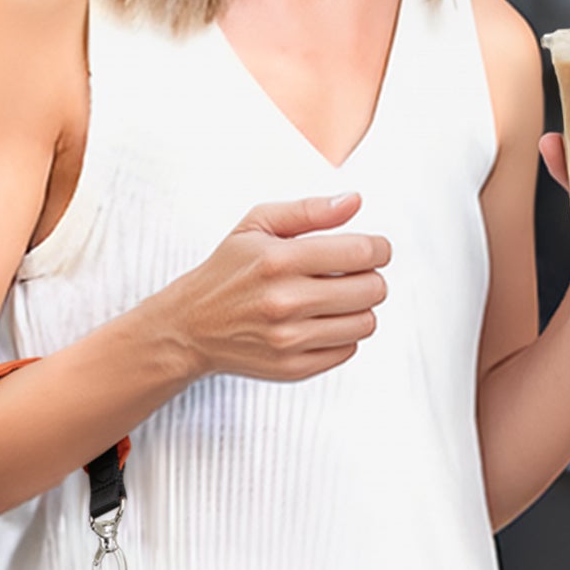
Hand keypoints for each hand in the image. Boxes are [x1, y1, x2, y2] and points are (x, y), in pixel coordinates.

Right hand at [164, 192, 390, 380]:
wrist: (189, 327)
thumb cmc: (227, 270)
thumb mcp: (256, 225)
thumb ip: (308, 210)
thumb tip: (355, 201)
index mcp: (279, 260)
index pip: (362, 253)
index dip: (379, 249)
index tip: (375, 249)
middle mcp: (285, 301)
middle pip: (371, 289)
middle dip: (371, 277)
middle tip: (354, 274)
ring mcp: (289, 339)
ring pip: (366, 323)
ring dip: (360, 308)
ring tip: (337, 298)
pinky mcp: (292, 367)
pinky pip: (348, 350)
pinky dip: (342, 334)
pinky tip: (320, 321)